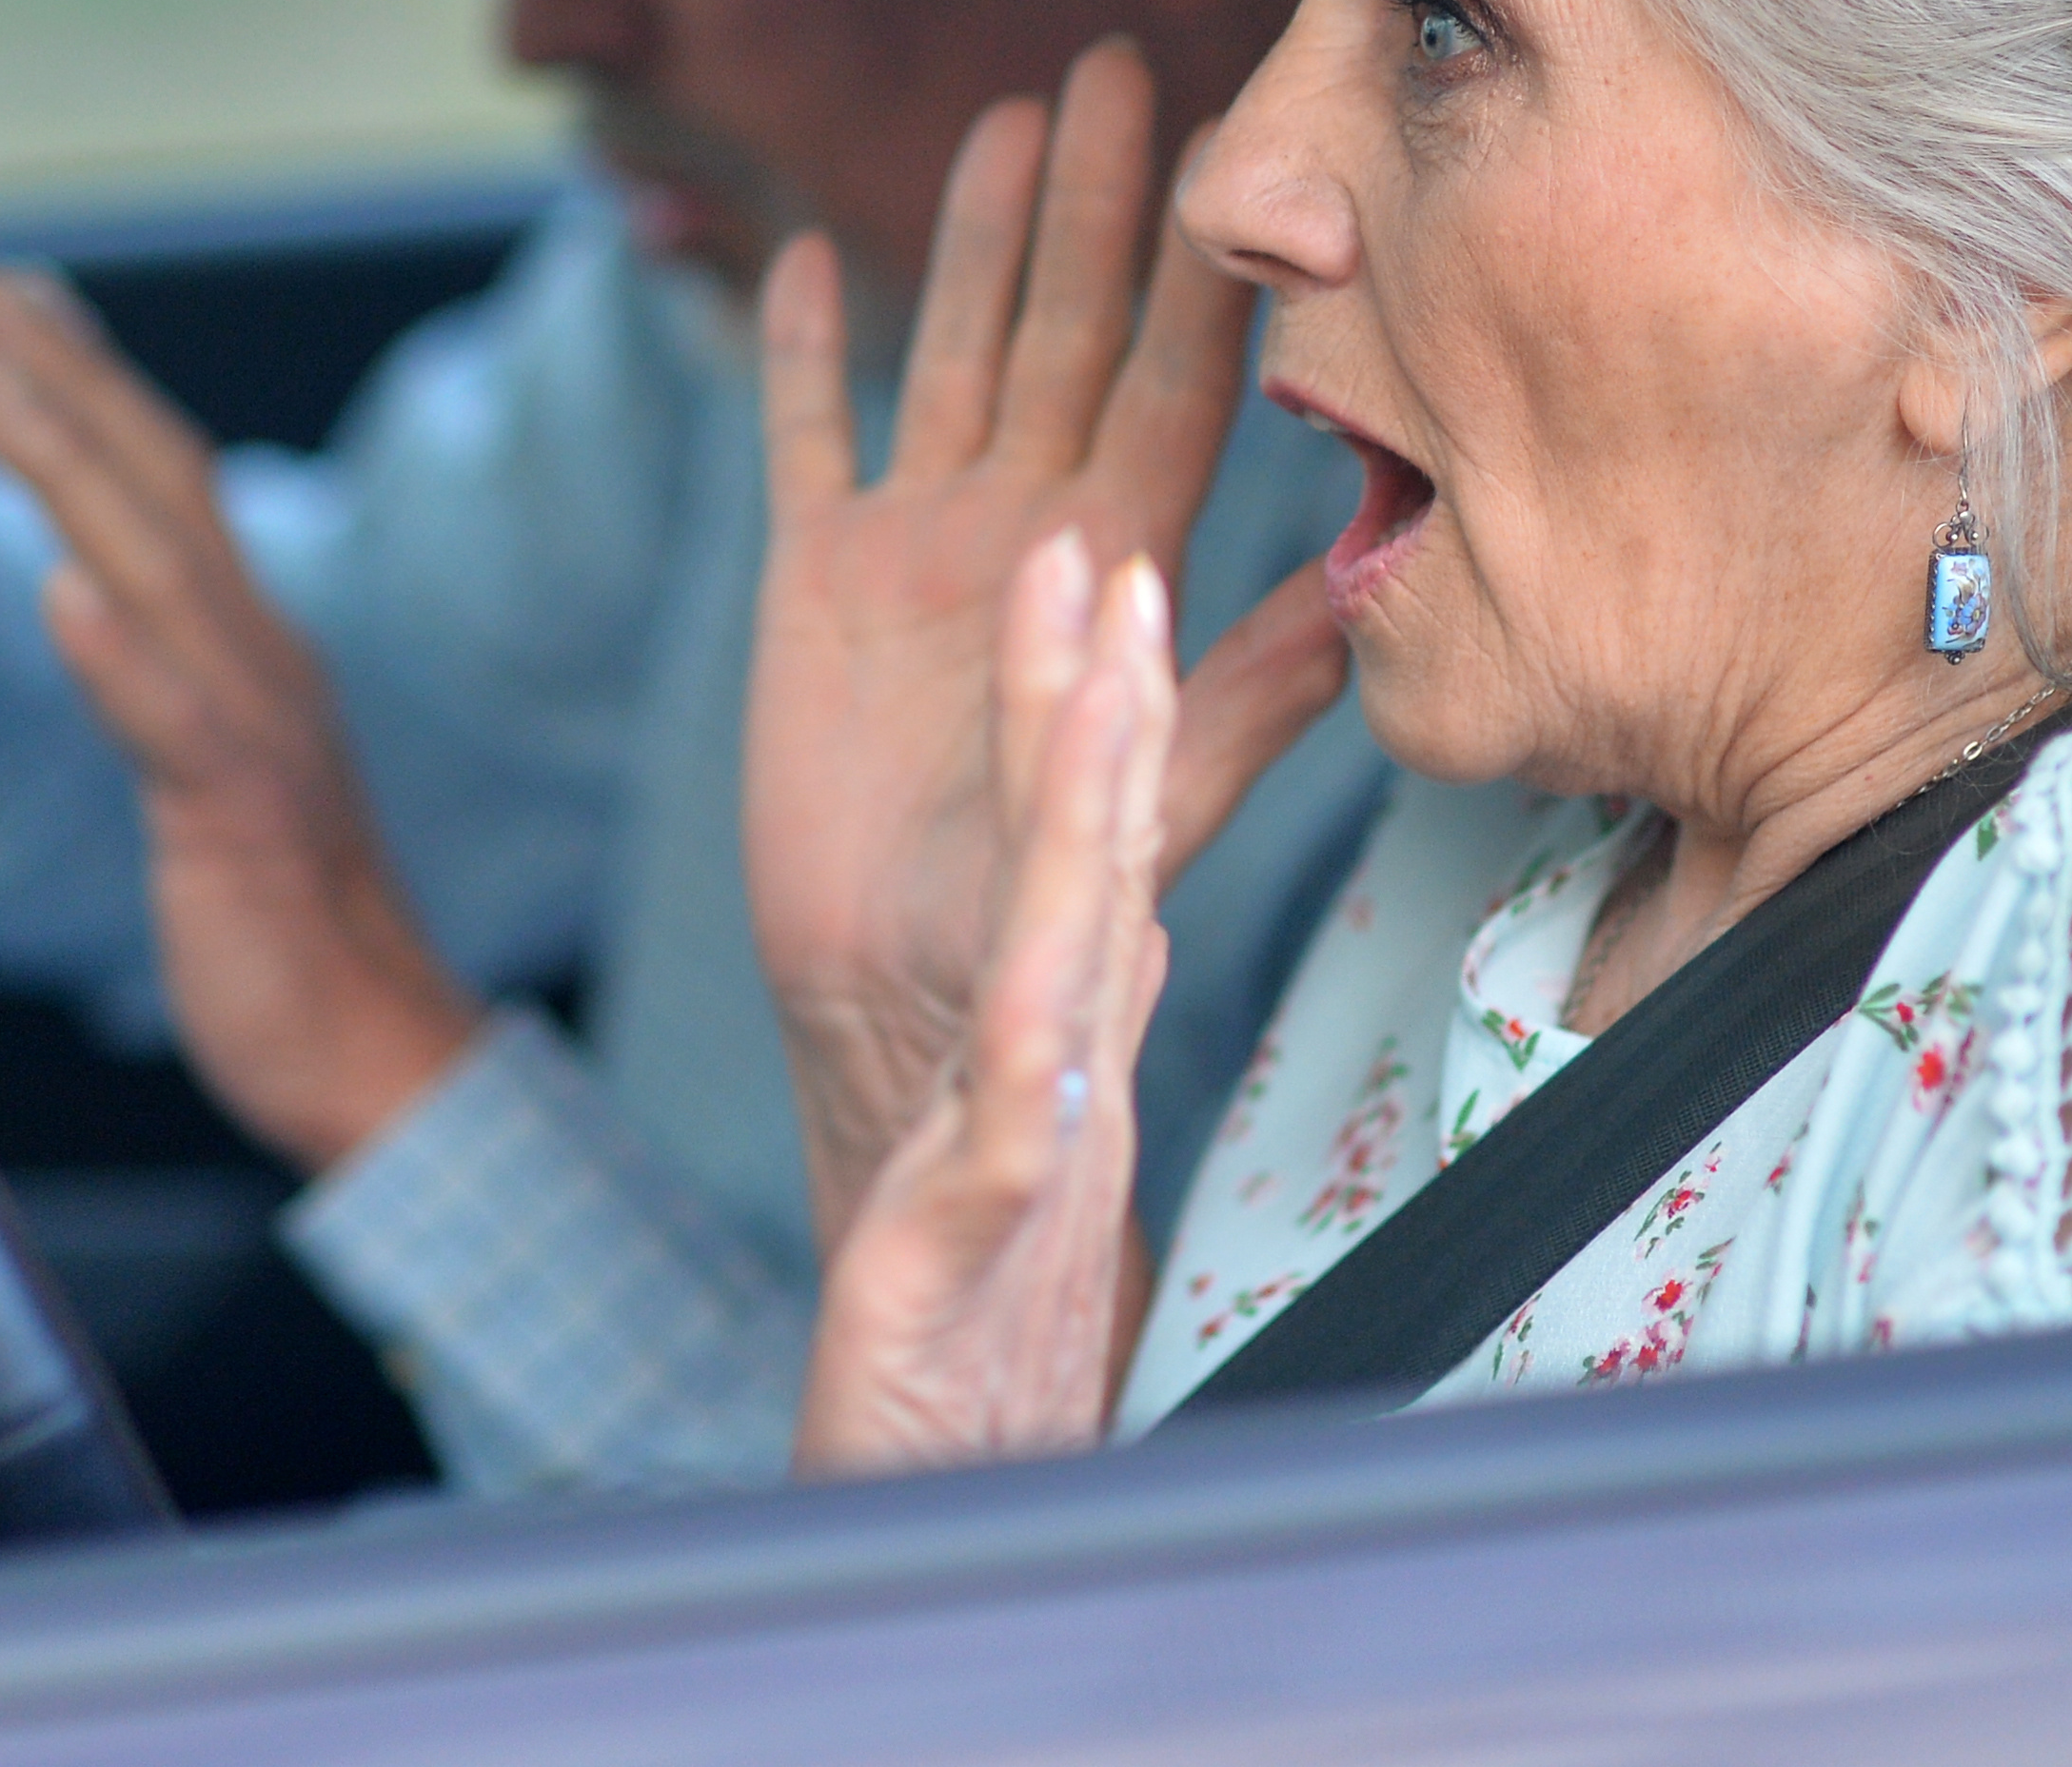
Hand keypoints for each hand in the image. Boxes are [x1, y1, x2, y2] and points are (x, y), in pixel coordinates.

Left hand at [0, 266, 478, 1173]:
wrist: (383, 1062)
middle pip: (162, 493)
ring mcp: (259, 735)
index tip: (21, 311)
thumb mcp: (215, 779)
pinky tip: (60, 595)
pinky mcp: (245, 820)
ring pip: (160, 576)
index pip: (168, 492)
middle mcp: (262, 664)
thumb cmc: (288, 934)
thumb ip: (166, 687)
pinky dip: (120, 657)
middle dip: (71, 382)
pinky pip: (177, 728)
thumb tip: (95, 596)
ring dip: (74, 471)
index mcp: (250, 653)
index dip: (95, 390)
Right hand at [745, 39, 1346, 1251]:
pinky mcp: (815, 580)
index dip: (1209, 272)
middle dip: (1095, 203)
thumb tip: (1362, 581)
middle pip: (1067, 328)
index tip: (1244, 151)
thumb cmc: (1048, 917)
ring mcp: (920, 543)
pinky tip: (799, 262)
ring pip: (952, 349)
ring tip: (1005, 117)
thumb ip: (1251, 682)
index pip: (1178, 385)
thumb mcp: (1166, 792)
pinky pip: (808, 440)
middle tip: (1120, 64)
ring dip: (972, 238)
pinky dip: (801, 357)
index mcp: (1122, 564)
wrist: (905, 999)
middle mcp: (1029, 527)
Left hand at [799, 539, 1178, 1476]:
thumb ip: (1057, 1024)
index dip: (1097, 714)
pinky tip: (1052, 989)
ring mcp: (1029, 1153)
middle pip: (1089, 866)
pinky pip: (1012, 1140)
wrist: (949, 1504)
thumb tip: (1122, 915)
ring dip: (1083, 811)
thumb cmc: (961, 1343)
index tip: (1108, 578)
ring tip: (1096, 684)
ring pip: (1067, 957)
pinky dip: (1035, 1054)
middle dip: (1099, 709)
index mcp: (1053, 1041)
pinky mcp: (976, 1250)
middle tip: (1111, 567)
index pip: (1082, 850)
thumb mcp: (1000, 1149)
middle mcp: (1057, 1077)